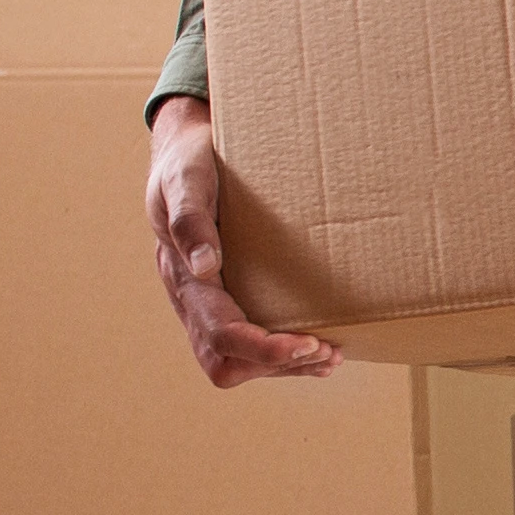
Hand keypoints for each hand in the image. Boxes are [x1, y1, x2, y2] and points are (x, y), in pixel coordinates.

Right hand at [146, 98, 340, 385]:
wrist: (186, 149)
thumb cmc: (188, 161)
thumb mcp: (186, 179)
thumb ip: (190, 220)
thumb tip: (205, 265)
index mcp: (182, 276)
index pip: (220, 334)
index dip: (264, 350)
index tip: (310, 343)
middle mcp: (192, 298)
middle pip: (224, 363)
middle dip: (276, 365)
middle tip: (326, 351)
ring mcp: (207, 302)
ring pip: (237, 361)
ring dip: (285, 365)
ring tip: (331, 354)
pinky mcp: (226, 297)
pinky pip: (247, 344)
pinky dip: (284, 353)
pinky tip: (319, 346)